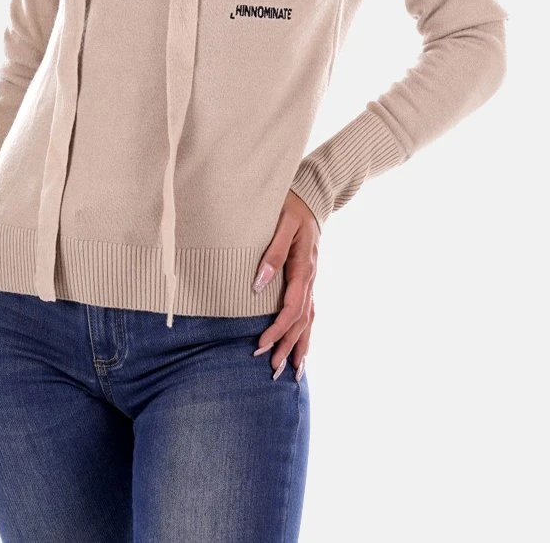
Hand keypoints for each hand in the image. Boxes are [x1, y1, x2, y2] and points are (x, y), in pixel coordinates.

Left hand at [251, 189, 319, 378]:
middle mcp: (310, 279)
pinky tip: (302, 349)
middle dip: (286, 347)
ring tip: (291, 373)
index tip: (260, 346)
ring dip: (299, 347)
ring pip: (308, 321)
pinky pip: (309, 312)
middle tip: (270, 371)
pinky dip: (306, 333)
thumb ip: (272, 253)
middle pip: (301, 321)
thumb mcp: (281, 223)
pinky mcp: (308, 280)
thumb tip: (258, 285)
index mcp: (303, 268)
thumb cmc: (291, 207)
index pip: (292, 309)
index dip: (276, 330)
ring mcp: (311, 281)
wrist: (309, 196)